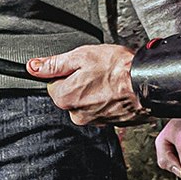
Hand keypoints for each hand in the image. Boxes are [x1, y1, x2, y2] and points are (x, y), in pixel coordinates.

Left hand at [27, 44, 149, 125]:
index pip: (53, 85)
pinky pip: (102, 108)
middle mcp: (78, 115)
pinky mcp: (111, 123)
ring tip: (108, 79)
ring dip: (94, 91)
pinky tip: (116, 89)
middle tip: (96, 71)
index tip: (79, 67)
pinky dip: (107, 99)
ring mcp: (95, 121)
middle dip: (80, 83)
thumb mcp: (81, 56)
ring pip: (86, 102)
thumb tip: (33, 67)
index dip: (66, 73)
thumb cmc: (117, 68)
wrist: (146, 83)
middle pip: (70, 95)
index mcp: (66, 98)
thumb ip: (54, 64)